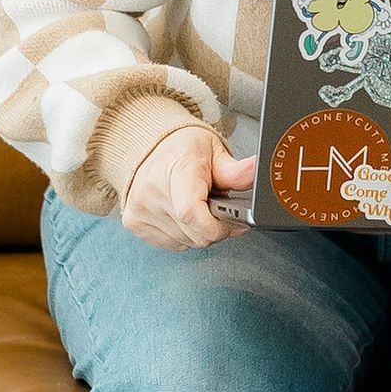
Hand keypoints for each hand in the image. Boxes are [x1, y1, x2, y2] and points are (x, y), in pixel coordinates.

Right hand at [121, 126, 256, 249]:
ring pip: (187, 243)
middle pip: (195, 234)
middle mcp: (151, 191)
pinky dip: (184, 234)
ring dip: (200, 231)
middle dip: (216, 228)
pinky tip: (183, 214)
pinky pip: (173, 244)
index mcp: (175, 170)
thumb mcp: (215, 152)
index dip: (219, 226)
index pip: (191, 213)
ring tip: (199, 206)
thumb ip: (236, 171)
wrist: (150, 147)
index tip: (234, 220)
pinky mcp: (134, 223)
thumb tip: (256, 171)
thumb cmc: (184, 149)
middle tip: (219, 209)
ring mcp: (140, 209)